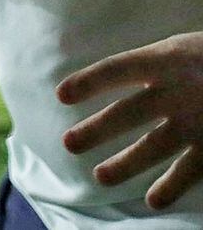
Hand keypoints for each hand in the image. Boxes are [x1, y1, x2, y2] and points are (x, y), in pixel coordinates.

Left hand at [59, 32, 202, 208]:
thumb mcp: (183, 50)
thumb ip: (157, 66)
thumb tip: (119, 78)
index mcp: (167, 59)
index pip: (118, 68)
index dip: (89, 81)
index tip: (61, 95)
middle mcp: (180, 91)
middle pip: (128, 113)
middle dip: (96, 130)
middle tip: (68, 144)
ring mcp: (199, 120)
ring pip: (155, 147)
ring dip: (126, 164)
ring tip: (101, 178)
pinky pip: (191, 171)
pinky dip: (171, 187)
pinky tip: (153, 201)